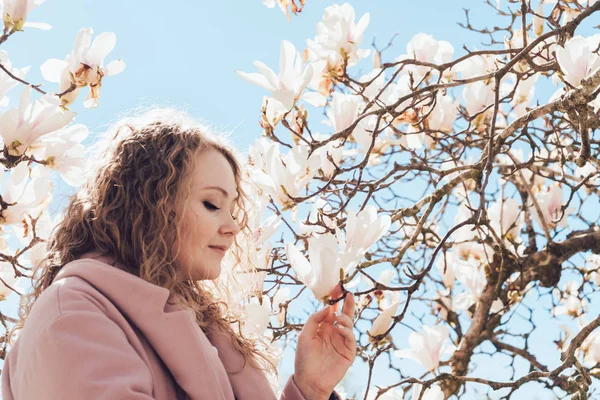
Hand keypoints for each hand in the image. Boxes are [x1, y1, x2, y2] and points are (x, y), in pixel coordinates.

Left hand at [294, 283, 355, 399]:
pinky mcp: (348, 351)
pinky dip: (346, 331)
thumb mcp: (305, 335)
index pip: (331, 310)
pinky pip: (350, 337)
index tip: (337, 286)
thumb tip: (328, 307)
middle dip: (346, 303)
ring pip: (348, 324)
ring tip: (337, 317)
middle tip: (347, 292)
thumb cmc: (304, 358)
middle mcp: (334, 332)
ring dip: (344, 318)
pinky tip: (339, 328)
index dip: (334, 299)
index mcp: (323, 328)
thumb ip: (315, 319)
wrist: (309, 380)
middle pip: (344, 314)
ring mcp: (342, 342)